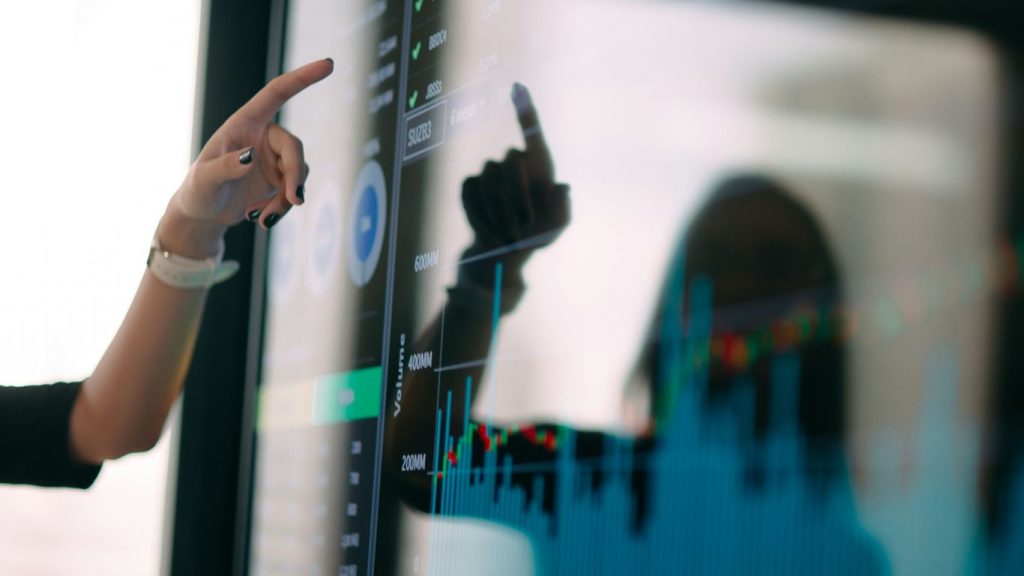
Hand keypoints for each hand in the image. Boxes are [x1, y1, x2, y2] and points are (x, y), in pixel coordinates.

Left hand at [159, 59, 333, 257]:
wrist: (204, 215)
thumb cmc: (198, 191)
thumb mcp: (204, 180)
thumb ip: (226, 167)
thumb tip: (250, 156)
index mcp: (245, 123)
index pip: (277, 93)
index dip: (303, 78)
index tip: (328, 64)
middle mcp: (263, 137)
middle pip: (294, 148)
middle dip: (296, 175)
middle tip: (294, 200)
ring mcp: (274, 159)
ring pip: (299, 174)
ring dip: (286, 199)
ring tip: (262, 219)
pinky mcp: (281, 180)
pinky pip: (294, 192)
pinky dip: (282, 209)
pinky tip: (261, 220)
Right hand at [459, 83, 570, 284]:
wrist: (505, 250)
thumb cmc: (537, 234)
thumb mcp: (557, 226)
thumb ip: (562, 209)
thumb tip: (564, 187)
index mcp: (539, 165)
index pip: (533, 132)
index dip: (525, 110)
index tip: (518, 87)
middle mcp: (514, 162)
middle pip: (512, 161)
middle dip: (517, 195)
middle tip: (525, 225)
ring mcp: (489, 172)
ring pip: (490, 182)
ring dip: (500, 214)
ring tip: (509, 237)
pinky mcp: (470, 185)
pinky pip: (471, 193)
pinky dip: (482, 216)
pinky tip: (489, 231)